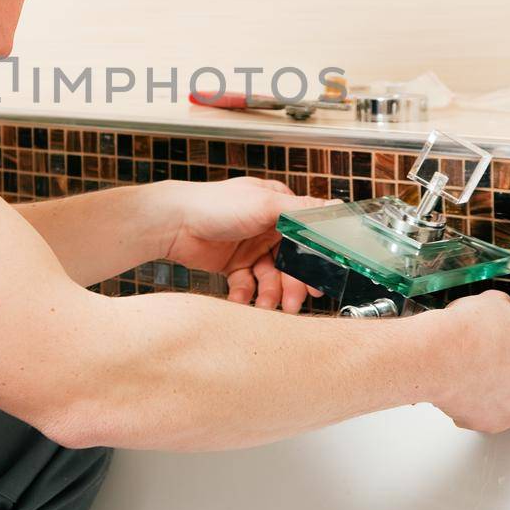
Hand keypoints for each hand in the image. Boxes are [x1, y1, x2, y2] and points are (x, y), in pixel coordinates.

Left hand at [155, 178, 325, 313]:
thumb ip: (302, 211)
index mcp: (279, 209)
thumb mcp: (265, 204)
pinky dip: (246, 295)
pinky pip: (248, 286)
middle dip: (293, 285)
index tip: (320, 282)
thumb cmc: (215, 205)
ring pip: (271, 278)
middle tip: (293, 303)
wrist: (172, 223)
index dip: (314, 262)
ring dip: (270, 294)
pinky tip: (241, 300)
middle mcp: (267, 228)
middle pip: (291, 263)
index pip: (307, 238)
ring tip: (264, 306)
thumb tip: (337, 209)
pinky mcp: (233, 265)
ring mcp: (250, 248)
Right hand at [422, 290, 509, 432]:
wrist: (441, 354)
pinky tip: (464, 384)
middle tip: (497, 358)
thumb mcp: (500, 304)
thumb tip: (508, 316)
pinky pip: (487, 414)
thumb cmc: (472, 330)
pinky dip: (477, 403)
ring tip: (476, 370)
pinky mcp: (491, 425)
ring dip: (500, 390)